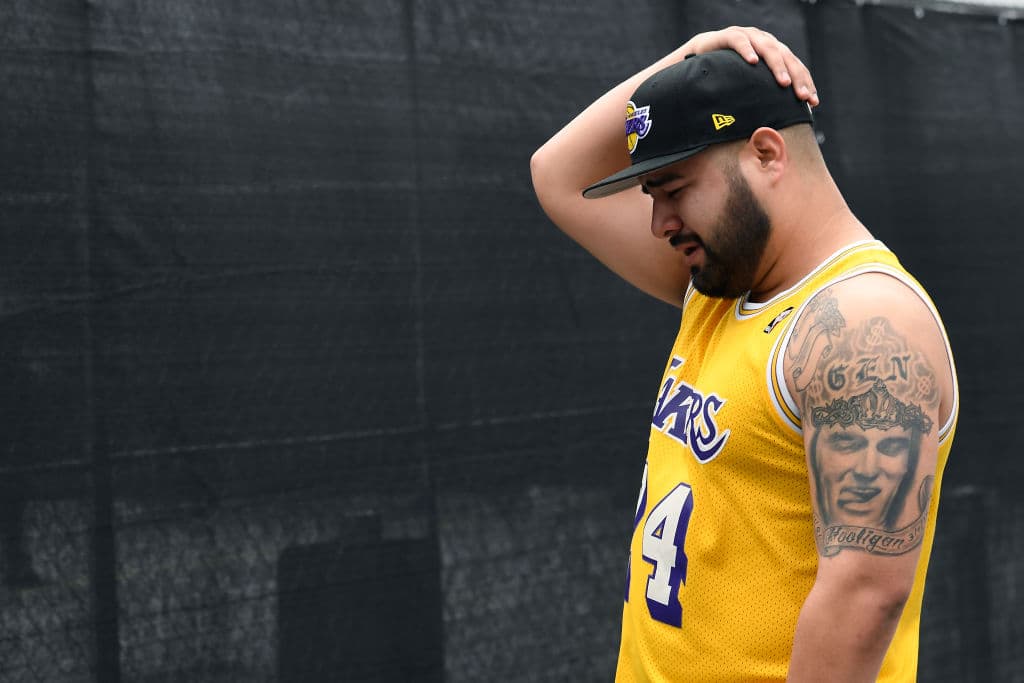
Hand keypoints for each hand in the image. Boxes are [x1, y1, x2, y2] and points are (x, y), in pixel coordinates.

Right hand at [683, 26, 818, 106]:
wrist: (704, 52)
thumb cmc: (729, 72)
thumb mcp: (751, 83)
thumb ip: (765, 93)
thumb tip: (781, 121)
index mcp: (775, 52)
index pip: (796, 66)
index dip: (806, 83)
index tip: (812, 102)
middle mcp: (766, 42)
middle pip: (787, 57)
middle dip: (797, 77)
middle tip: (802, 96)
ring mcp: (749, 36)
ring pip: (768, 48)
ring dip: (777, 66)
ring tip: (783, 82)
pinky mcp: (729, 35)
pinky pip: (740, 41)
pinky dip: (747, 50)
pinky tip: (753, 61)